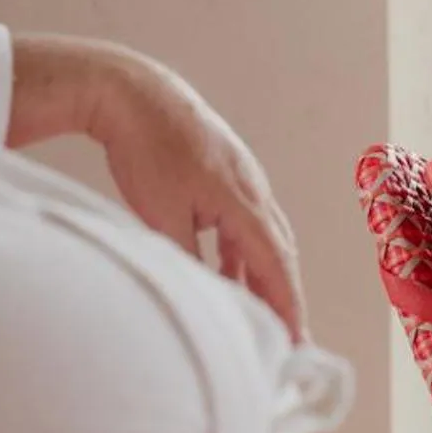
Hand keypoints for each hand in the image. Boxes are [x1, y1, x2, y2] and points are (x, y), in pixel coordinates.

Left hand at [91, 50, 307, 338]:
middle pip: (280, 250)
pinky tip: (226, 272)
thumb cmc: (146, 149)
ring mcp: (242, 178)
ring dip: (262, 273)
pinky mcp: (226, 172)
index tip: (297, 339)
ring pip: (263, 235)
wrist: (134, 93)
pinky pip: (244, 220)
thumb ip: (188, 258)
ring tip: (257, 313)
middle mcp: (253, 189)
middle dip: (285, 295)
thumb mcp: (162, 216)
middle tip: (289, 335)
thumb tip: (207, 294)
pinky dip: (242, 251)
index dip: (288, 304)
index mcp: (242, 200)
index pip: (275, 263)